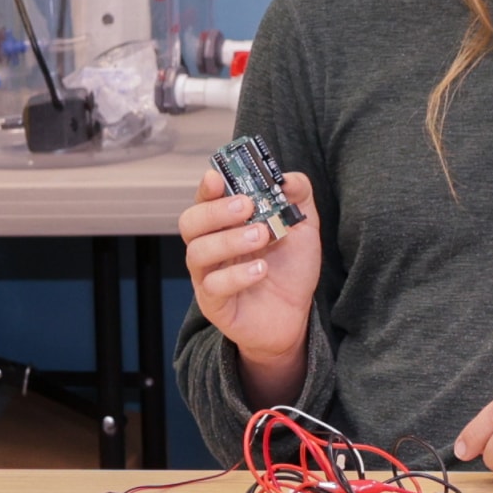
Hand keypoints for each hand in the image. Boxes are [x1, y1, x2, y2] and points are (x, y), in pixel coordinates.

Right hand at [178, 167, 321, 405]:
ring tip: (262, 237)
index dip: (207, 188)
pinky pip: (213, 286)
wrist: (295, 315)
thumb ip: (298, 196)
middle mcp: (210, 247)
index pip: (204, 200)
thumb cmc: (290, 269)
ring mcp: (208, 276)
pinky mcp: (214, 304)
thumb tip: (287, 178)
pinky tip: (261, 270)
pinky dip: (237, 275)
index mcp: (225, 224)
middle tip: (247, 206)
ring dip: (229, 240)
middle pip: (190, 223)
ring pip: (197, 253)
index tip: (218, 177)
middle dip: (215, 211)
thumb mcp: (303, 227)